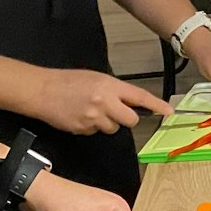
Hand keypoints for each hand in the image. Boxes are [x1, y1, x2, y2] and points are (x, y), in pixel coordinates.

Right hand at [35, 69, 170, 134]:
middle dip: (127, 118)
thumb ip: (115, 90)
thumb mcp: (97, 78)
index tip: (169, 111)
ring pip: (113, 128)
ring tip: (91, 110)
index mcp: (109, 86)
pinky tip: (81, 116)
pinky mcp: (83, 130)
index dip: (156, 105)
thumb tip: (130, 101)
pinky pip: (96, 133)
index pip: (139, 97)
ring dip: (107, 123)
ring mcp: (94, 118)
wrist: (42, 91)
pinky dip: (92, 127)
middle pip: (130, 120)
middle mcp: (104, 102)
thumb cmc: (68, 81)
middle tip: (116, 112)